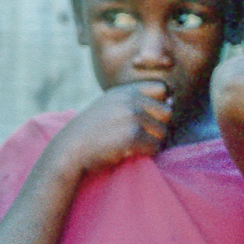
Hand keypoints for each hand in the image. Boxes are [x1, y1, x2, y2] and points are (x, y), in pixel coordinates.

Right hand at [52, 82, 171, 174]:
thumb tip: (173, 100)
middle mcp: (131, 99)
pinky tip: (128, 152)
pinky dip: (146, 154)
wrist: (70, 149)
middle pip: (167, 113)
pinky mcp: (132, 135)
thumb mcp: (110, 105)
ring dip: (151, 143)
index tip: (148, 119)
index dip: (160, 105)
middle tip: (139, 137)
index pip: (162, 89)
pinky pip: (155, 147)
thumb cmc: (92, 132)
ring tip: (132, 146)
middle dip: (157, 127)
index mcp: (126, 90)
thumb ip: (136, 100)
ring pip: (162, 132)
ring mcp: (132, 116)